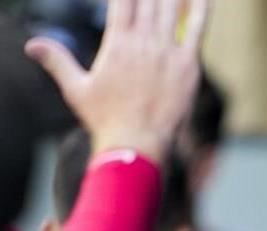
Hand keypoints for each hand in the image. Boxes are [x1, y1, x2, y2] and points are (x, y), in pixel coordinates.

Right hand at [24, 0, 209, 162]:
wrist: (138, 146)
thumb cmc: (107, 122)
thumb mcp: (77, 90)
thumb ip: (58, 62)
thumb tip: (32, 46)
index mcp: (117, 42)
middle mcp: (142, 42)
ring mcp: (167, 52)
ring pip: (172, 8)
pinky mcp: (188, 66)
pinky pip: (197, 31)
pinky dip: (200, 10)